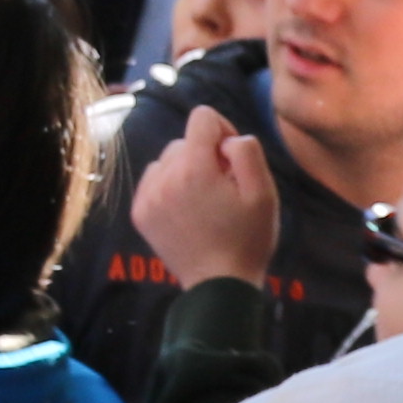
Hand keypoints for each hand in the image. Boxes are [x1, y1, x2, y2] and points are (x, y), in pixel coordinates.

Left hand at [129, 105, 282, 288]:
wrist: (218, 286)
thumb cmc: (248, 239)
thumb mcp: (263, 193)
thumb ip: (246, 151)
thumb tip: (226, 139)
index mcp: (195, 168)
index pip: (202, 116)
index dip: (223, 130)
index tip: (232, 159)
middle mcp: (164, 177)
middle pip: (184, 140)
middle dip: (205, 155)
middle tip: (222, 189)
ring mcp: (147, 196)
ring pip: (167, 160)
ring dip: (186, 171)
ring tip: (204, 202)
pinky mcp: (139, 213)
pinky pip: (154, 180)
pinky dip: (170, 187)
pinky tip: (187, 210)